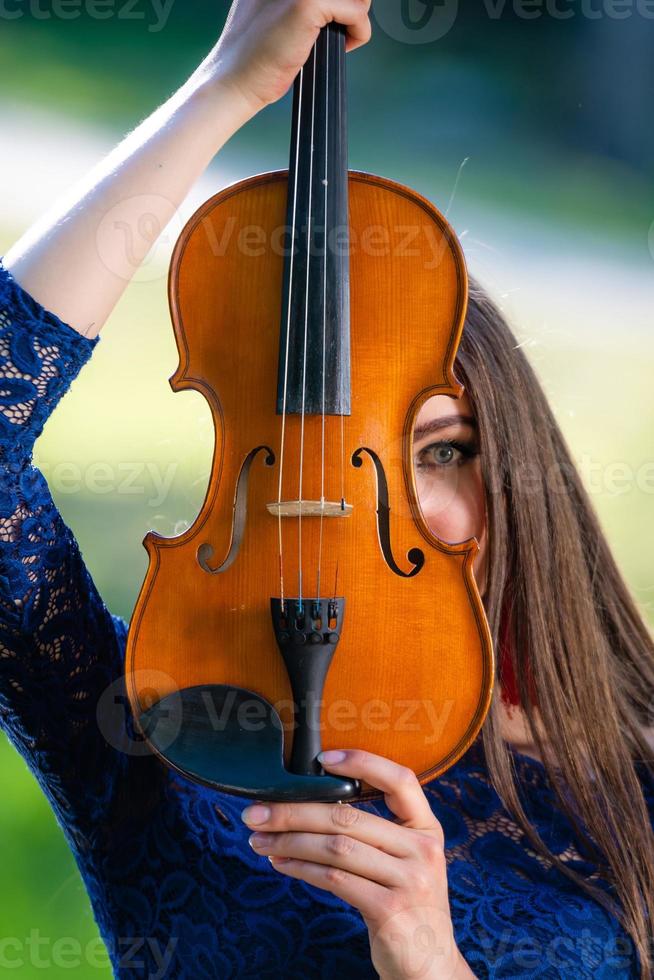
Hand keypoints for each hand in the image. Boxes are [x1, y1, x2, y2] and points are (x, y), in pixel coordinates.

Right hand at [204, 0, 372, 114]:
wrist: (234, 80)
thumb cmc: (257, 58)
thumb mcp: (281, 16)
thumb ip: (304, 5)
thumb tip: (353, 2)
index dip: (337, 5)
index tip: (332, 22)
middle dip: (349, 7)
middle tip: (338, 31)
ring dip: (355, 18)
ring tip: (336, 38)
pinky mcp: (308, 2)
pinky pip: (358, 11)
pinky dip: (358, 34)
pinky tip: (341, 47)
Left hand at [241, 749, 474, 979]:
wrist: (430, 967)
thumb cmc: (407, 907)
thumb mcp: (405, 863)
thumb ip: (377, 834)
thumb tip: (311, 805)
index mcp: (427, 829)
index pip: (401, 780)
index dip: (364, 763)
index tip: (324, 759)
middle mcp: (422, 850)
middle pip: (349, 817)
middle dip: (295, 812)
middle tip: (258, 811)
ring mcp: (409, 880)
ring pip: (336, 847)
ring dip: (290, 842)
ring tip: (260, 840)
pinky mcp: (389, 910)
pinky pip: (334, 880)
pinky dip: (301, 869)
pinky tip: (281, 863)